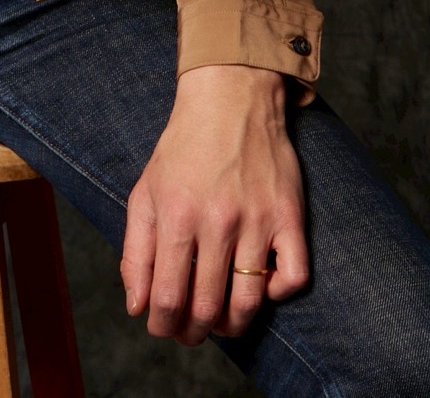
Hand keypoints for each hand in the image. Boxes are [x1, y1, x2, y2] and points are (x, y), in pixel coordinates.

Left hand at [121, 64, 308, 345]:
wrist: (230, 97)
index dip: (163, 325)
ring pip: (249, 303)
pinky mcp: (290, 216)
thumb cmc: (183, 147)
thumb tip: (137, 306)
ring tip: (221, 321)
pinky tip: (261, 286)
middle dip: (194, 332)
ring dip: (233, 326)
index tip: (163, 327)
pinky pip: (294, 278)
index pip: (167, 297)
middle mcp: (217, 219)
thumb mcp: (145, 190)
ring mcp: (258, 219)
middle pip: (206, 307)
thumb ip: (135, 250)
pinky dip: (278, 295)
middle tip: (191, 331)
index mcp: (176, 213)